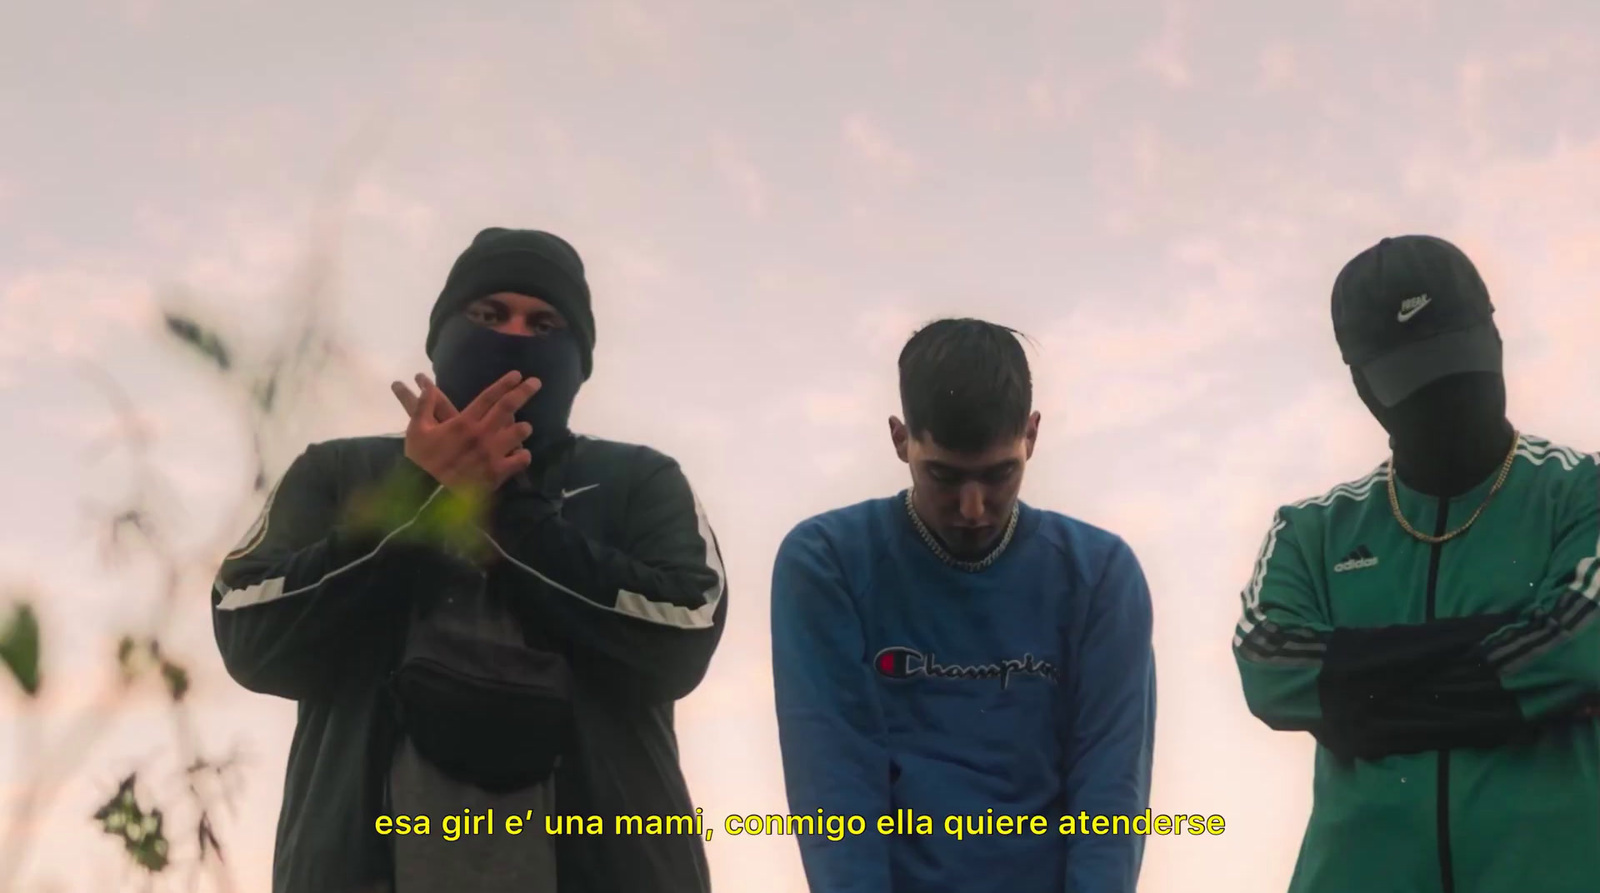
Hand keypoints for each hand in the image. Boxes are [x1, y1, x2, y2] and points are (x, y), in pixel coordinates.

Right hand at [391, 371, 541, 494]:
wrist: (427, 496)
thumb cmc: (421, 462)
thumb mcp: (416, 432)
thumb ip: (423, 408)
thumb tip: (428, 388)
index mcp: (463, 422)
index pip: (488, 397)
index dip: (504, 384)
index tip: (517, 375)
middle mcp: (481, 434)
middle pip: (508, 406)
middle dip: (524, 391)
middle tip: (536, 382)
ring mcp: (492, 453)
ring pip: (519, 432)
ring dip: (523, 428)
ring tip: (524, 427)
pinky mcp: (498, 473)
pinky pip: (521, 459)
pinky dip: (523, 455)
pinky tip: (520, 454)